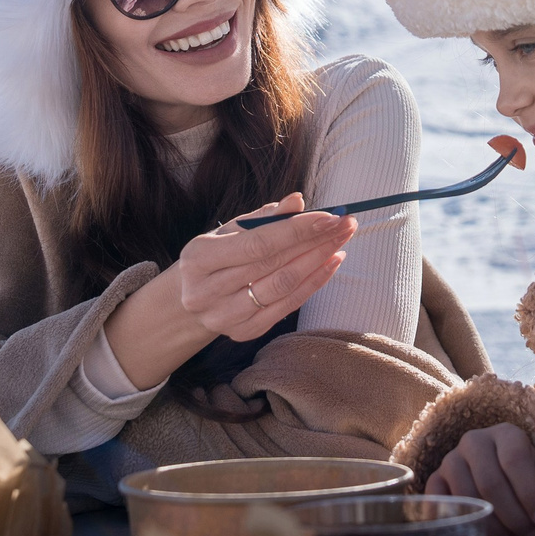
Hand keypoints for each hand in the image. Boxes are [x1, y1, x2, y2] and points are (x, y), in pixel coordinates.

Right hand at [174, 194, 357, 342]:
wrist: (188, 298)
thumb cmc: (215, 256)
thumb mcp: (229, 231)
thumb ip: (264, 217)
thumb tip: (298, 202)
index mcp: (199, 258)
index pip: (258, 243)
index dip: (297, 230)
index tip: (330, 216)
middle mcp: (206, 291)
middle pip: (274, 265)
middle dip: (315, 242)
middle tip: (346, 224)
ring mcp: (224, 317)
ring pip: (283, 288)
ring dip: (318, 262)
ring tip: (341, 241)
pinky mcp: (242, 333)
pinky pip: (286, 307)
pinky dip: (313, 284)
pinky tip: (331, 264)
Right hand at [427, 423, 534, 535]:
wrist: (492, 472)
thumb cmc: (523, 474)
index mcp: (505, 434)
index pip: (515, 460)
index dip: (530, 492)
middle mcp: (473, 441)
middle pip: (490, 482)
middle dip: (514, 516)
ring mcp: (450, 460)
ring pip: (468, 497)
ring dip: (493, 526)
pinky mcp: (435, 481)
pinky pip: (442, 505)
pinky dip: (462, 523)